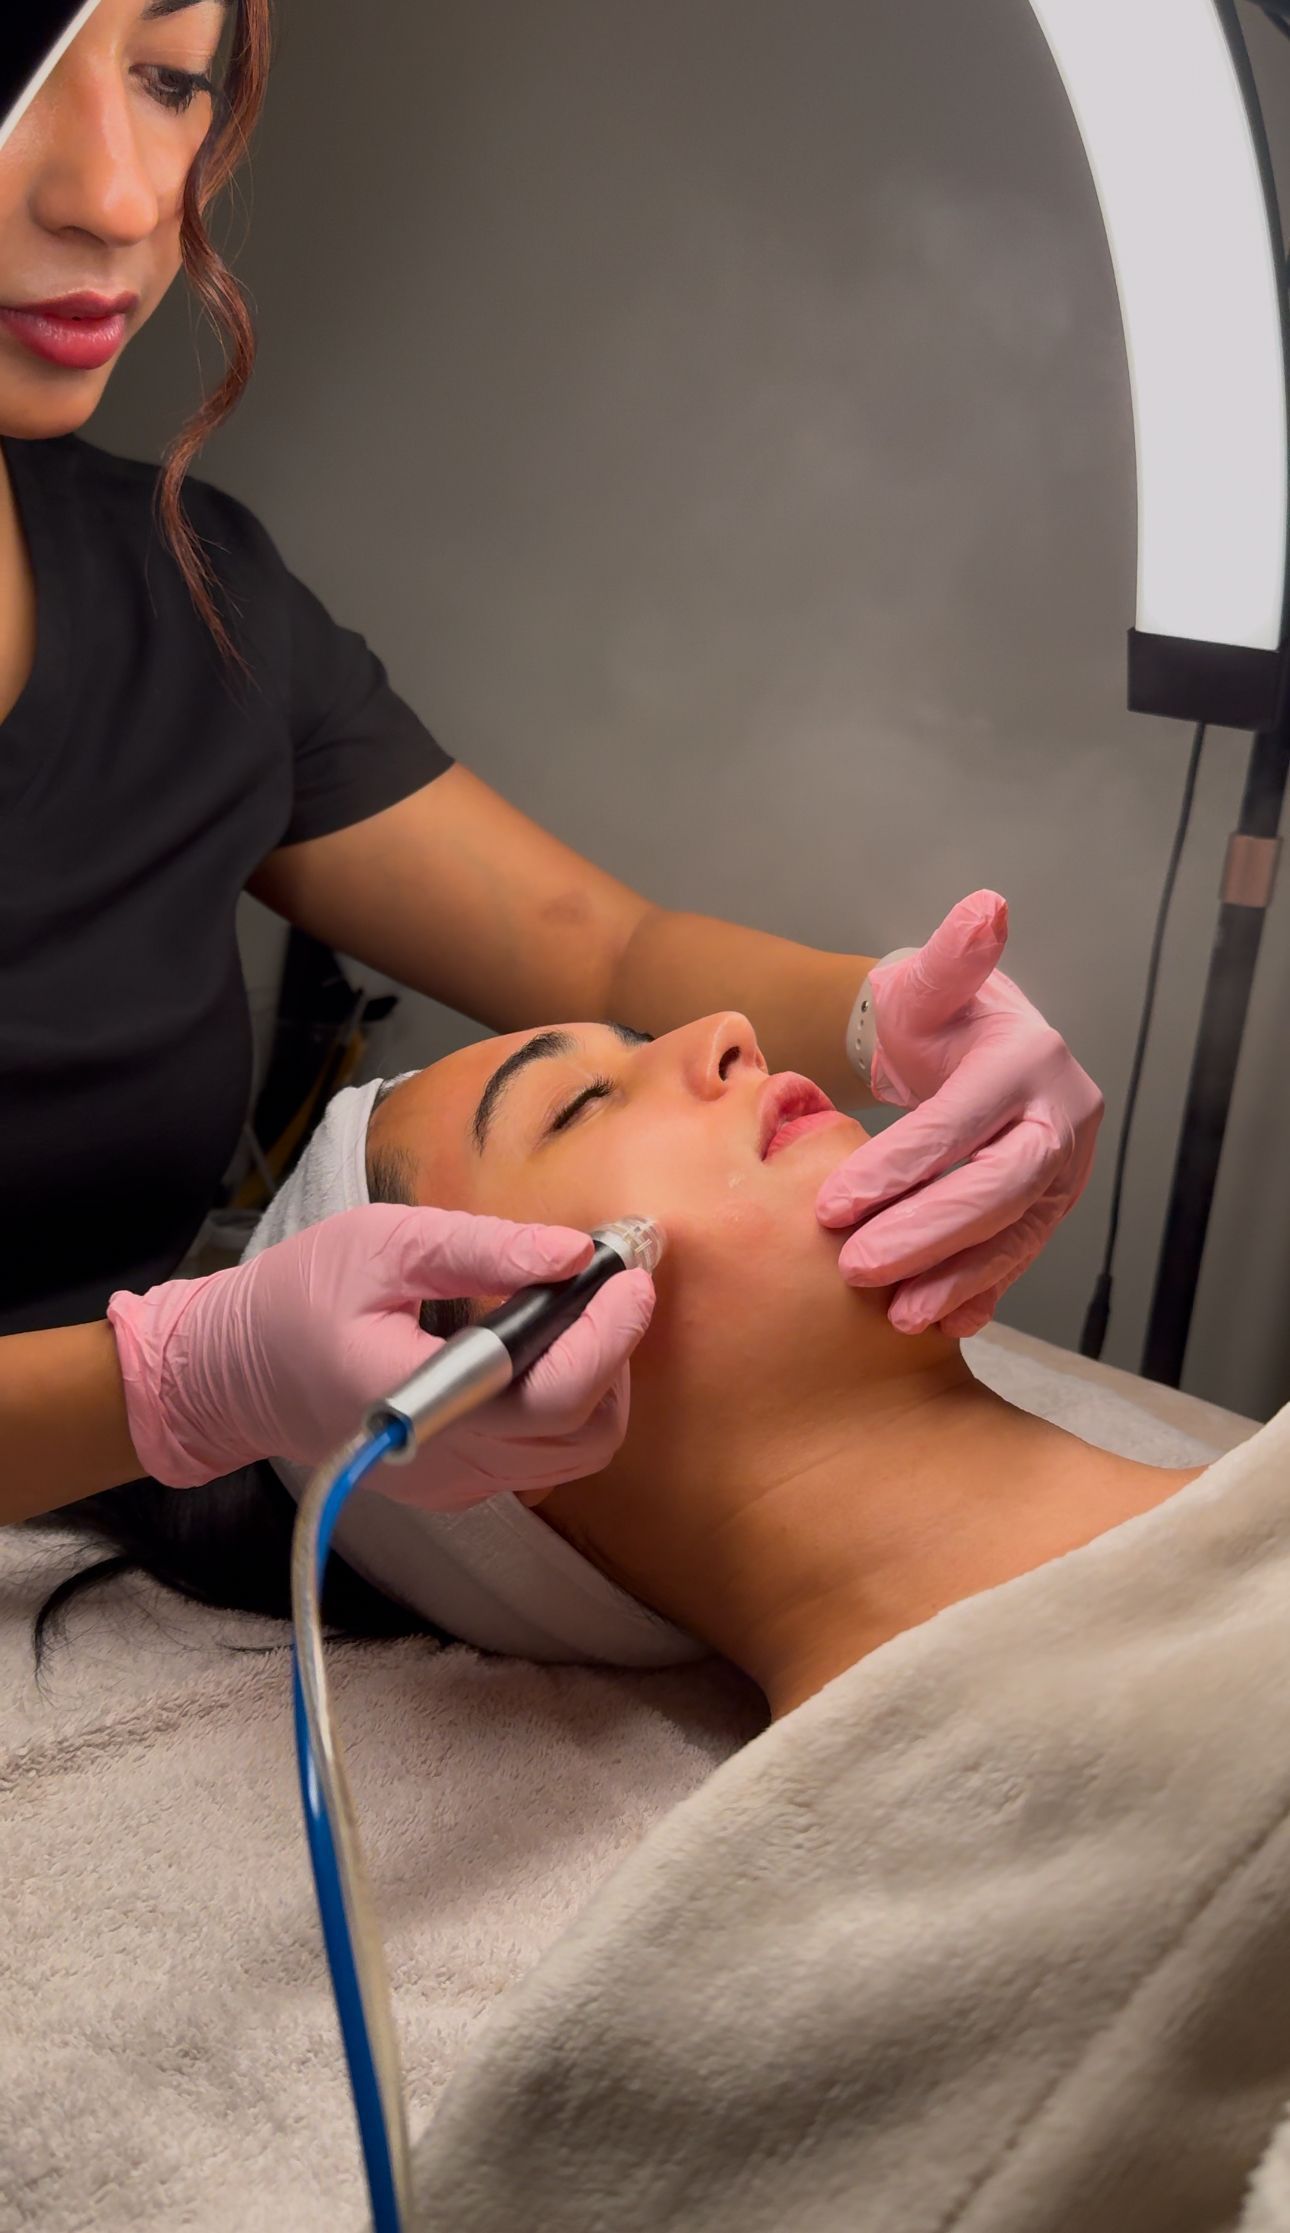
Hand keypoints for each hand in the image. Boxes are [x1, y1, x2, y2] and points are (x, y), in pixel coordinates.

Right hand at [107, 1205, 654, 1505]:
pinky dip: (566, 1405)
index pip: (549, 1396)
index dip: (607, 1337)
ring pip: (573, 1453)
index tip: (628, 1273)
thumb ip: (481, 1248)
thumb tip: (573, 1252)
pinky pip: (540, 1457)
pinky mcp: (458, 1486)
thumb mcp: (382, 1243)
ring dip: (600, 1383)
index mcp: (419, 1399)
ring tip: (580, 1314)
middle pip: (582, 1433)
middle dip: (616, 1354)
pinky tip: (542, 1349)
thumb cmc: (299, 1296)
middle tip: (614, 1286)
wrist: (237, 1374)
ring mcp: (453, 1482)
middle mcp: (445, 1458)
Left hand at [816, 892, 1102, 1336]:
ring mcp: (1062, 1169)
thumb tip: (983, 909)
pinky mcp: (1048, 1210)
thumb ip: (948, 958)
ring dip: (954, 1278)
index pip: (960, 1124)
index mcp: (1030, 1060)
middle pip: (996, 1188)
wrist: (958, 1046)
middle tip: (854, 1268)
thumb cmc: (931, 1014)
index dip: (897, 1168)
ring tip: (895, 1314)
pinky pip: (1016, 1258)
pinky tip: (938, 1323)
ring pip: (1011, 1233)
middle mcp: (1061, 1116)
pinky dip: (978, 1292)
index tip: (830, 1205)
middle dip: (925, 1234)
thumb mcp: (927, 982)